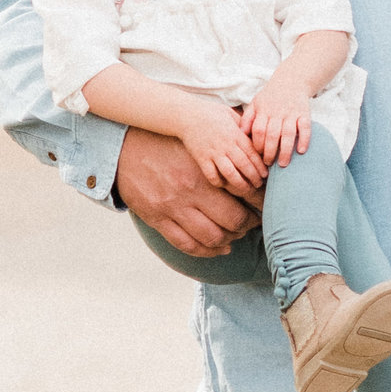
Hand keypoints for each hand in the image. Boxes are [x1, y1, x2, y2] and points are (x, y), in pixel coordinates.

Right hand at [116, 125, 262, 256]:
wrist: (124, 146)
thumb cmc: (168, 140)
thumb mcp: (197, 139)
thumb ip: (227, 141)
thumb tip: (259, 147)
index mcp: (205, 168)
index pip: (245, 192)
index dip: (261, 202)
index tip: (266, 205)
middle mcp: (190, 191)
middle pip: (233, 220)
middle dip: (248, 225)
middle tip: (253, 223)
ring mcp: (173, 207)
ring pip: (212, 237)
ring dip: (230, 240)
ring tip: (236, 235)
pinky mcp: (157, 219)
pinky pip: (187, 245)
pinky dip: (207, 252)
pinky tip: (218, 248)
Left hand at [243, 71, 315, 168]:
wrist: (292, 80)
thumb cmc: (270, 96)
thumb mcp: (255, 103)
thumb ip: (247, 119)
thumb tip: (240, 135)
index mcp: (263, 110)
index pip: (259, 130)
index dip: (258, 145)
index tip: (257, 156)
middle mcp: (277, 112)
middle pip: (272, 134)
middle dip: (269, 152)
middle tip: (267, 164)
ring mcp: (292, 113)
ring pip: (289, 134)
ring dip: (285, 150)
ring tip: (283, 164)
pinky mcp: (305, 113)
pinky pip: (305, 127)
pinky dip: (304, 139)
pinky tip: (301, 151)